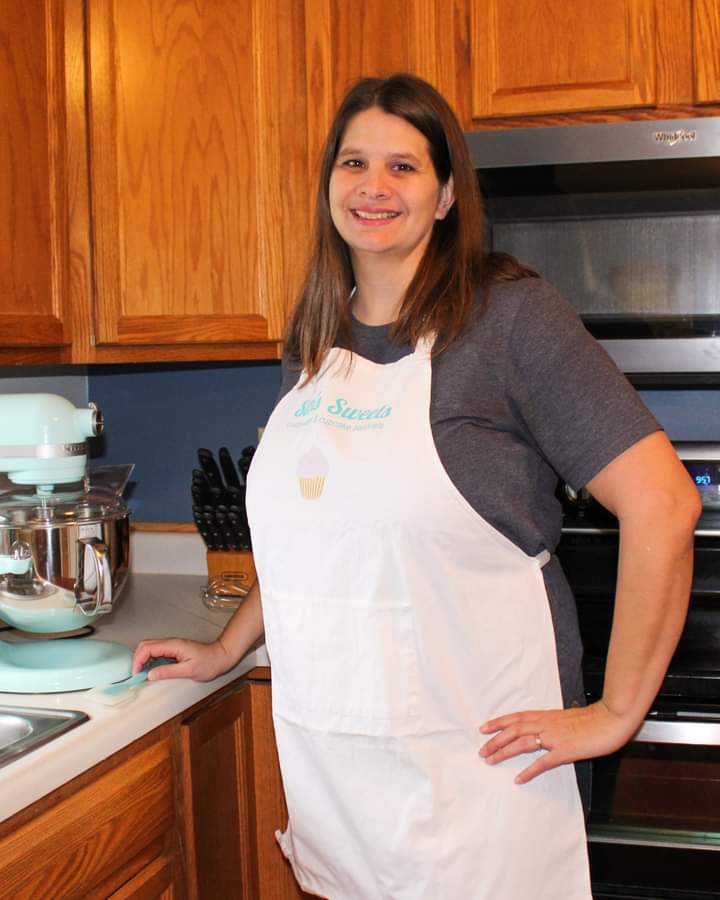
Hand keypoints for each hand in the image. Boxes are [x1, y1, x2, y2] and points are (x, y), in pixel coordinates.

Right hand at [132, 637, 233, 682]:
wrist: (221, 657)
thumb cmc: (209, 663)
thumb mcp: (189, 671)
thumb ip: (168, 672)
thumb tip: (150, 674)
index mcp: (173, 645)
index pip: (147, 648)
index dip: (138, 660)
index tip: (136, 674)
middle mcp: (171, 643)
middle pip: (145, 645)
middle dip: (137, 659)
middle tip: (137, 675)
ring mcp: (172, 646)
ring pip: (150, 648)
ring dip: (143, 660)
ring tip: (142, 675)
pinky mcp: (174, 651)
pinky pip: (157, 653)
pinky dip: (150, 661)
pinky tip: (152, 671)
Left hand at [478, 701, 635, 783]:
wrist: (611, 718)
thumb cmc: (594, 719)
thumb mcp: (569, 718)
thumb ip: (555, 724)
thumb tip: (545, 731)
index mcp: (547, 716)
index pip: (517, 717)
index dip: (499, 722)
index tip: (484, 728)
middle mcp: (547, 724)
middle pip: (514, 730)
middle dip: (495, 740)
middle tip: (482, 750)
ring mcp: (555, 737)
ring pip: (522, 742)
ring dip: (504, 751)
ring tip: (491, 760)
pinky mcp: (565, 750)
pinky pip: (543, 762)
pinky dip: (529, 770)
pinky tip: (519, 778)